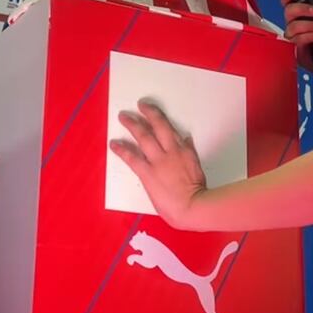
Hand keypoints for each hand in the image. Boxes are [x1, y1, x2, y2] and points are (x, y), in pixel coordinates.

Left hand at [109, 99, 207, 229]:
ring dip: (133, 125)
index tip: (151, 110)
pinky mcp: (147, 173)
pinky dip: (122, 150)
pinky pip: (132, 158)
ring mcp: (158, 161)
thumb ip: (190, 152)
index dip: (158, 117)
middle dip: (147, 114)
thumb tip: (187, 139)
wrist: (192, 206)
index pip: (170, 129)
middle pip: (157, 127)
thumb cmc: (197, 191)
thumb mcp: (197, 168)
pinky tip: (114, 144)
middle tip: (139, 105)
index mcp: (184, 150)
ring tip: (124, 117)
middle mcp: (171, 151)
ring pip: (144, 137)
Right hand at [280, 0, 312, 70]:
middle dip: (301, 9)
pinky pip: (297, 40)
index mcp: (302, 16)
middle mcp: (295, 26)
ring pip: (291, 27)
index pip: (288, 3)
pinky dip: (309, 36)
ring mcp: (294, 39)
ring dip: (308, 24)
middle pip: (287, 12)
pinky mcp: (295, 51)